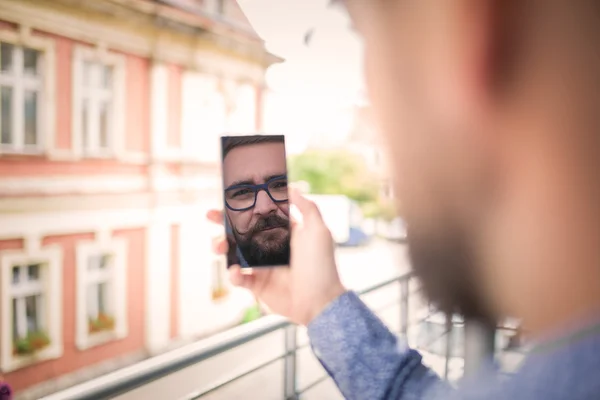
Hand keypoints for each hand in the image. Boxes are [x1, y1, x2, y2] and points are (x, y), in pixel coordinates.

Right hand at [207, 189, 345, 325]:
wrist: (320, 301)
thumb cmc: (322, 265)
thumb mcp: (318, 231)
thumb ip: (307, 208)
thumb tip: (292, 187)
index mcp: (283, 233)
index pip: (259, 215)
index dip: (244, 207)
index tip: (228, 198)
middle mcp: (270, 247)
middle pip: (241, 232)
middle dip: (223, 223)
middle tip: (211, 216)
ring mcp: (262, 266)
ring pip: (233, 253)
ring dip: (221, 247)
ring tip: (218, 247)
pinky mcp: (257, 285)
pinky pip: (239, 278)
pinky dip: (233, 274)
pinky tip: (235, 271)